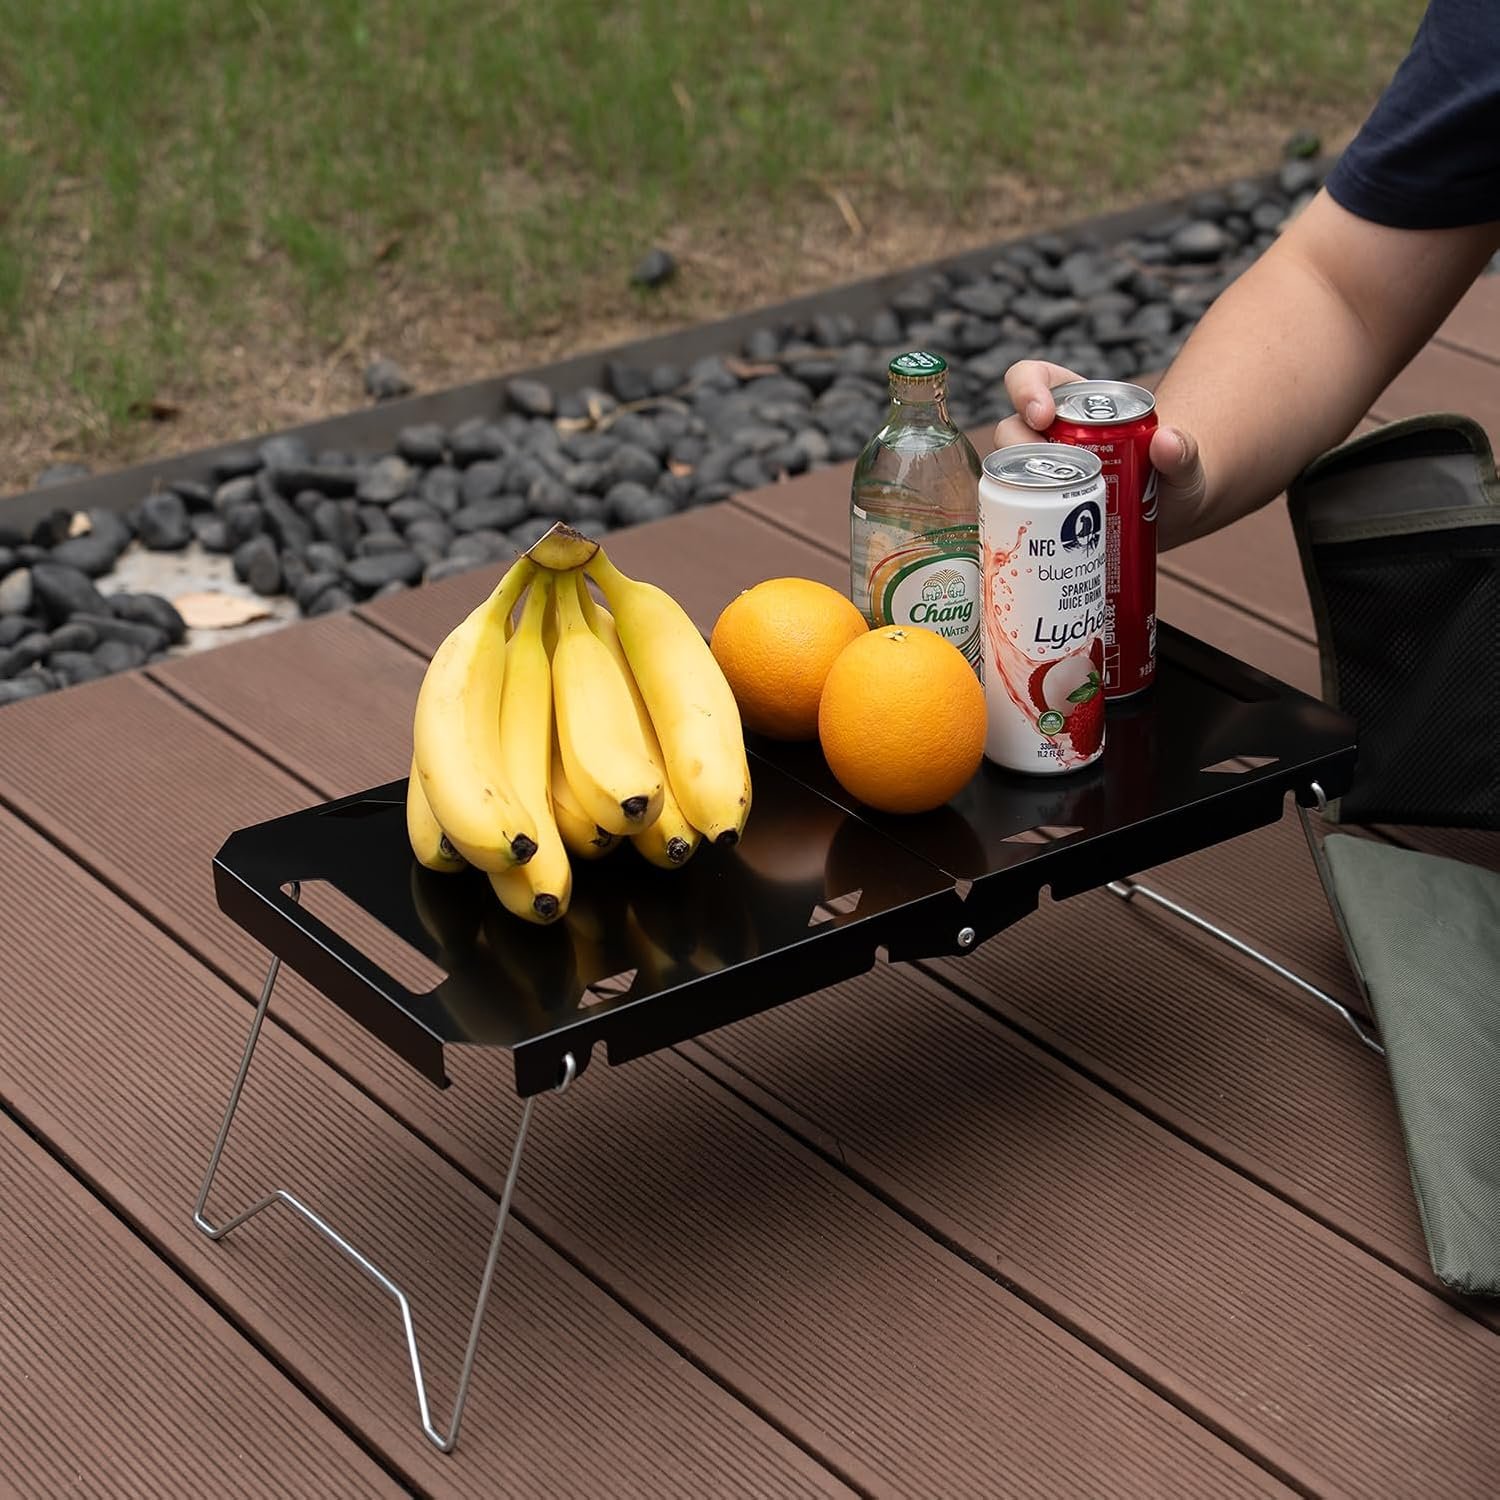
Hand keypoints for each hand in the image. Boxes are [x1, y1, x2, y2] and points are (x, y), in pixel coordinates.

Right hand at [994, 360, 1207, 548]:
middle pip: (1012, 429)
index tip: (1044, 416)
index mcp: (1074, 405)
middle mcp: (1048, 436)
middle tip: (1043, 473)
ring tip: (1045, 510)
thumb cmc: (1173, 478)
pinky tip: (1031, 536)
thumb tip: (1166, 441)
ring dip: (1014, 486)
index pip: (1033, 379)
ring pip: (1006, 471)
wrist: (1168, 517)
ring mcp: (1041, 474)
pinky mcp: (1038, 509)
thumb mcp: (1185, 463)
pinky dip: (1015, 521)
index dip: (1026, 389)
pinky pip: (1013, 510)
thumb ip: (1183, 451)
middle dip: (1018, 447)